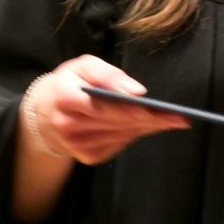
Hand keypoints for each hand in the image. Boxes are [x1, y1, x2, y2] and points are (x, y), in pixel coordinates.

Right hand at [23, 55, 187, 165]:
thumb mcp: (83, 66)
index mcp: (63, 97)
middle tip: (178, 116)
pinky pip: (119, 145)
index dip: (132, 108)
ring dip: (148, 128)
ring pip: (122, 135)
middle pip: (117, 123)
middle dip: (150, 119)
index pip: (103, 105)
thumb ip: (107, 74)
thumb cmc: (70, 83)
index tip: (159, 109)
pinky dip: (135, 135)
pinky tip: (149, 127)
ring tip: (171, 120)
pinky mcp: (86, 157)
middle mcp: (67, 125)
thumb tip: (137, 92)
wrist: (45, 112)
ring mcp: (76, 144)